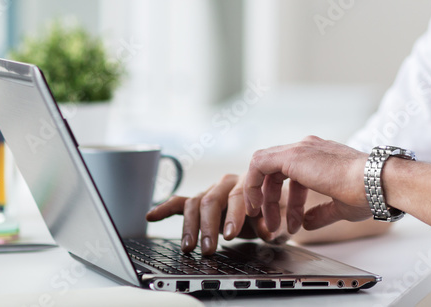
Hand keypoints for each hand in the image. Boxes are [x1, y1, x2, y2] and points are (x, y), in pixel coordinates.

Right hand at [146, 173, 287, 254]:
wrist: (273, 201)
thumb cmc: (275, 207)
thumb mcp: (278, 216)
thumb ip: (272, 222)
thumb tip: (266, 231)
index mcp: (249, 182)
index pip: (237, 195)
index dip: (234, 215)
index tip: (231, 235)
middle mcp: (228, 182)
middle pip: (211, 199)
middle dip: (208, 226)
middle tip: (208, 248)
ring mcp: (212, 190)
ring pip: (195, 202)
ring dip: (190, 226)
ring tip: (189, 247)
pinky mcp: (201, 200)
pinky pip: (181, 202)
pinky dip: (165, 208)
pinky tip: (151, 216)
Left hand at [242, 135, 370, 233]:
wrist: (375, 182)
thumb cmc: (366, 193)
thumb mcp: (339, 206)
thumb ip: (320, 212)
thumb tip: (307, 223)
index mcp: (322, 156)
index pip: (295, 175)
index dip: (291, 201)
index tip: (292, 223)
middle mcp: (310, 148)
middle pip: (276, 170)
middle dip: (272, 200)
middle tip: (274, 225)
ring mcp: (301, 149)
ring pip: (264, 165)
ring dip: (260, 194)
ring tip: (265, 221)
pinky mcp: (293, 156)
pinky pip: (259, 164)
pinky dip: (252, 184)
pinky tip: (257, 206)